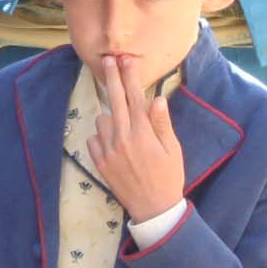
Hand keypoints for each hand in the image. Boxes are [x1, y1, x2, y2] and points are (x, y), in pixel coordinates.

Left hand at [84, 55, 185, 216]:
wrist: (153, 208)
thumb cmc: (169, 177)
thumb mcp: (173, 150)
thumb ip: (162, 124)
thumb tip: (157, 99)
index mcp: (143, 133)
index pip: (135, 97)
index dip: (130, 76)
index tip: (126, 59)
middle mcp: (122, 138)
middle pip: (114, 100)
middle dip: (112, 77)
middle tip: (108, 60)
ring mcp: (108, 150)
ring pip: (102, 120)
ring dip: (110, 117)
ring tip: (124, 129)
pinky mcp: (99, 162)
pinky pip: (93, 139)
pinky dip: (101, 137)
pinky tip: (114, 144)